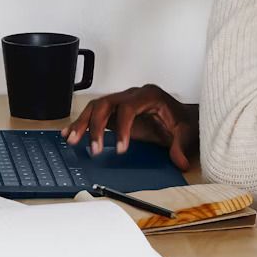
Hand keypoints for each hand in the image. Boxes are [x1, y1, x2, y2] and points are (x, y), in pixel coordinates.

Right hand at [61, 85, 197, 169]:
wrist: (181, 115)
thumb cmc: (181, 119)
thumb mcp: (185, 132)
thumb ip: (181, 146)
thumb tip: (180, 161)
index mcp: (149, 96)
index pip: (129, 108)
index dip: (123, 128)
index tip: (121, 149)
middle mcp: (132, 95)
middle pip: (107, 104)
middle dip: (96, 126)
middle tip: (94, 149)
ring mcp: (121, 102)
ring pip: (96, 107)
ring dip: (83, 124)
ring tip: (72, 140)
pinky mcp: (114, 111)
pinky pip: (95, 113)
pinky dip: (82, 124)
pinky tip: (70, 134)